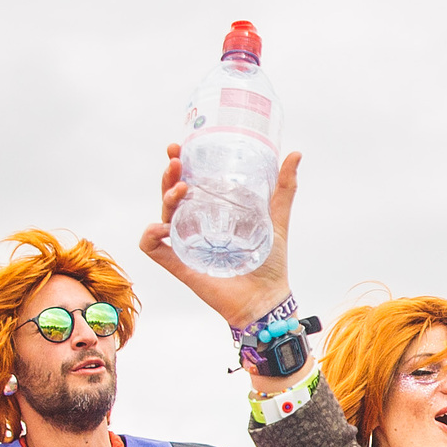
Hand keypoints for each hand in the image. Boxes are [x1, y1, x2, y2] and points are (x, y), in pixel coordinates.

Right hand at [139, 142, 302, 337]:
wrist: (268, 298)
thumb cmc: (270, 263)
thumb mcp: (276, 219)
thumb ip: (284, 189)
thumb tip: (295, 154)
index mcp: (211, 214)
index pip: (188, 183)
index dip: (178, 164)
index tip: (178, 148)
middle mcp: (195, 227)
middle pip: (171, 196)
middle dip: (168, 175)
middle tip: (175, 161)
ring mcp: (185, 245)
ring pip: (161, 215)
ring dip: (165, 197)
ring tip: (181, 188)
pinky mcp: (180, 265)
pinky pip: (153, 247)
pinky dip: (151, 235)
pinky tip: (163, 227)